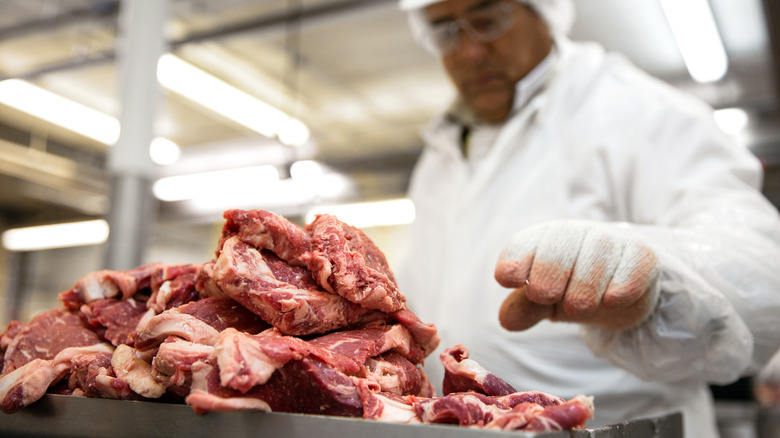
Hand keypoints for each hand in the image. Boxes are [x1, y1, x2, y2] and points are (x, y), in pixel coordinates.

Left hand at [494, 221, 659, 330]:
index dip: (515, 260)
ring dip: (585, 284)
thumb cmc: (571, 289)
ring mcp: (611, 241)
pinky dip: (623, 283)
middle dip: (549, 271)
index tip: (508, 280)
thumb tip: (506, 320)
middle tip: (545, 295)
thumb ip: (526, 308)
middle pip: (560, 245)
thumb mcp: (545, 302)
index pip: (524, 244)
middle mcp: (576, 234)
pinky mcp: (642, 255)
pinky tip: (612, 300)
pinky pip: (634, 265)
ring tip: (577, 307)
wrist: (620, 286)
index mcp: (543, 241)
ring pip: (597, 255)